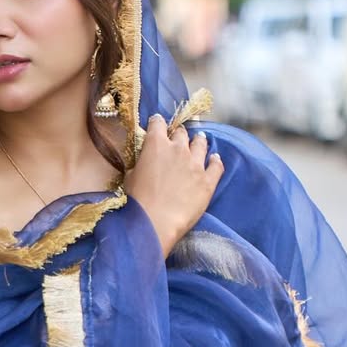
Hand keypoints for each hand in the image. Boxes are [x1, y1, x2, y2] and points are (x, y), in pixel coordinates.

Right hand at [125, 114, 223, 258]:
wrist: (155, 222)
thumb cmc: (137, 202)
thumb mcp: (130, 177)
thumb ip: (140, 164)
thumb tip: (144, 163)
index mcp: (156, 145)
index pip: (158, 124)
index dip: (157, 123)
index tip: (157, 125)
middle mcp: (178, 149)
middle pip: (182, 133)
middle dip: (179, 135)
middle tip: (178, 140)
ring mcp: (196, 164)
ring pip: (201, 144)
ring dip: (199, 142)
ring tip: (199, 141)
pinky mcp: (208, 181)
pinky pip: (216, 165)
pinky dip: (215, 161)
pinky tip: (215, 159)